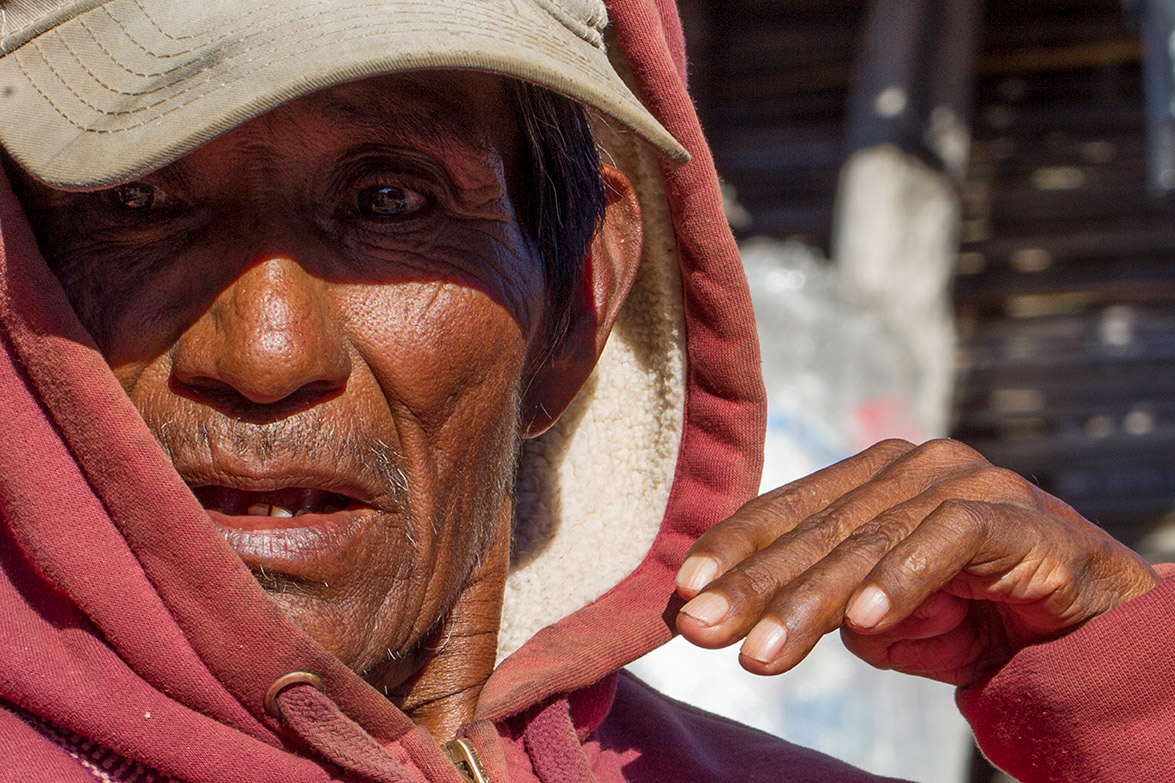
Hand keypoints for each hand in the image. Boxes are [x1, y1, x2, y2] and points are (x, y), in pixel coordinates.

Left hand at [675, 439, 1160, 685]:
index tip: (682, 593)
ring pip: (869, 540)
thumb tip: (757, 622)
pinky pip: (947, 540)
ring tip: (763, 651)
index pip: (787, 511)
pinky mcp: (1011, 513)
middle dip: (754, 584)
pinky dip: (903, 580)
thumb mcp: (884, 618)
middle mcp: (910, 467)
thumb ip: (827, 608)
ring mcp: (962, 481)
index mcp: (871, 479)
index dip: (733, 549)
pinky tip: (863, 623)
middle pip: (816, 528)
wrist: (1087, 625)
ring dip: (812, 601)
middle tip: (702, 628)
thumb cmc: (974, 614)